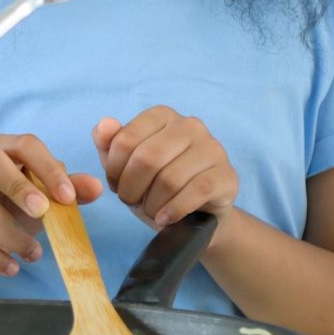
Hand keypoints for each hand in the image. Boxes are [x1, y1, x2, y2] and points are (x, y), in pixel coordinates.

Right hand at [0, 133, 102, 278]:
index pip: (25, 145)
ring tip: (34, 253)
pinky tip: (12, 266)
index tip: (68, 197)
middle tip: (43, 214)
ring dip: (15, 237)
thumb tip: (97, 187)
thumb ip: (67, 190)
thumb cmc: (9, 208)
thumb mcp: (41, 198)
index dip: (47, 168)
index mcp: (3, 147)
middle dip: (20, 188)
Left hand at [93, 107, 237, 239]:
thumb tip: (106, 125)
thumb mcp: (126, 166)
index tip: (116, 185)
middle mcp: (190, 125)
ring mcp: (212, 149)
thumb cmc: (156, 185)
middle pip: (147, 158)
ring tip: (151, 210)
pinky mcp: (227, 176)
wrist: (196, 216)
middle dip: (132, 188)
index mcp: (162, 115)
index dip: (114, 169)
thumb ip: (109, 143)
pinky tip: (165, 218)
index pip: (125, 139)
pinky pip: (196, 192)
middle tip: (131, 201)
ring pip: (170, 178)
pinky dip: (174, 210)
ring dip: (152, 203)